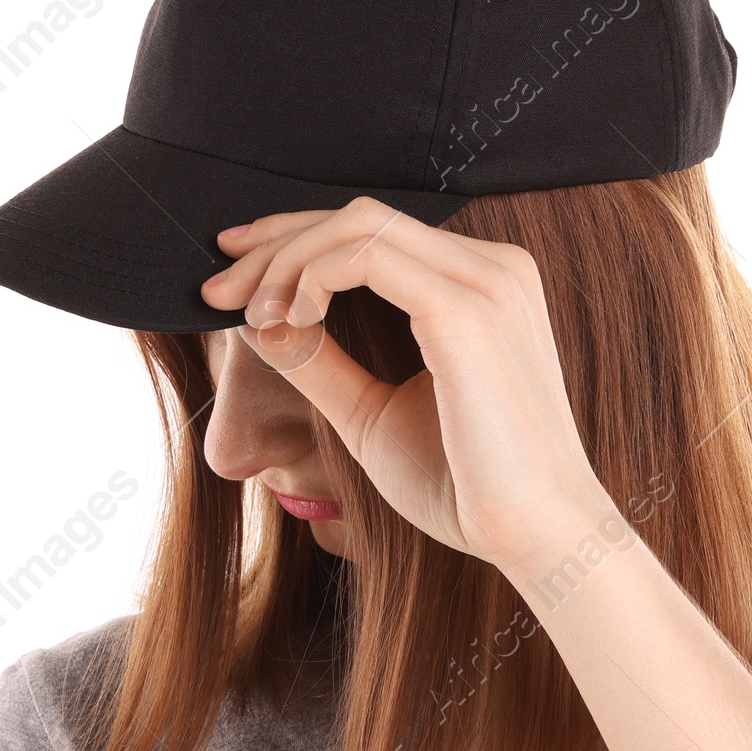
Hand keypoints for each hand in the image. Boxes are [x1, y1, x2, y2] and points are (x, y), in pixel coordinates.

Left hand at [201, 198, 607, 571]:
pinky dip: (310, 279)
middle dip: (276, 244)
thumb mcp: (373, 414)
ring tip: (249, 312)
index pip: (375, 232)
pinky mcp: (467, 310)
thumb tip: (260, 323)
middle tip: (217, 289)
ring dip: (286, 261)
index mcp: (483, 286)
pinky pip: (365, 258)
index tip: (234, 279)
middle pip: (360, 215)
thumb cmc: (468, 488)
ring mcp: (486, 282)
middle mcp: (493, 269)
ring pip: (357, 226)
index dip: (295, 242)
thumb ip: (322, 363)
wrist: (535, 535)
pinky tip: (290, 320)